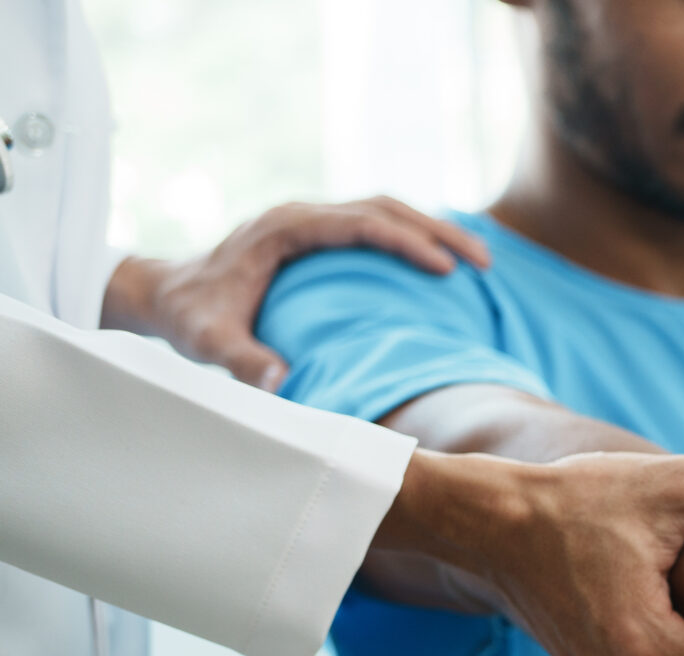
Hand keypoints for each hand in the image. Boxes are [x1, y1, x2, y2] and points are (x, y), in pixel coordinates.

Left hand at [100, 197, 489, 389]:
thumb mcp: (208, 342)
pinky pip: (376, 228)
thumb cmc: (189, 317)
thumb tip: (281, 383)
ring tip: (479, 263)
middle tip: (483, 262)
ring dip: (433, 231)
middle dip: (437, 230)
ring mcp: (312, 222)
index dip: (405, 242)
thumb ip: (242, 360)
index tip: (445, 269)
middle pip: (384, 207)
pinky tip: (444, 268)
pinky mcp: (319, 236)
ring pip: (386, 211)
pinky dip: (414, 240)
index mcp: (284, 228)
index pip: (358, 223)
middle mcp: (301, 215)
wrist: (165, 293)